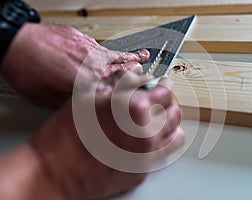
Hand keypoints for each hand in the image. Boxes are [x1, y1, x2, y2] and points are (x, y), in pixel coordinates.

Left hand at [0, 22, 149, 107]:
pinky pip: (104, 47)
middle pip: (121, 70)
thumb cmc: (27, 70)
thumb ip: (73, 104)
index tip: (141, 97)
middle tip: (150, 76)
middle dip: (137, 74)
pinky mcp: (83, 40)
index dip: (130, 94)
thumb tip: (86, 107)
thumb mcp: (48, 99)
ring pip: (116, 56)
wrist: (15, 43)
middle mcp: (91, 65)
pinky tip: (117, 50)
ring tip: (144, 56)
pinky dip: (115, 49)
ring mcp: (89, 50)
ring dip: (132, 58)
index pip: (115, 91)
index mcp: (85, 83)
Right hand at [28, 72, 184, 199]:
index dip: (165, 84)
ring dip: (170, 122)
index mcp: (133, 109)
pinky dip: (162, 140)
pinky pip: (164, 152)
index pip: (165, 91)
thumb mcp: (90, 97)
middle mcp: (146, 133)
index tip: (163, 83)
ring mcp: (146, 155)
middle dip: (168, 102)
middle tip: (160, 99)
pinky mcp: (142, 171)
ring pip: (175, 133)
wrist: (54, 172)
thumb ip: (120, 85)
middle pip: (173, 112)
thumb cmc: (65, 134)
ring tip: (159, 117)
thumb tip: (139, 77)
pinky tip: (151, 136)